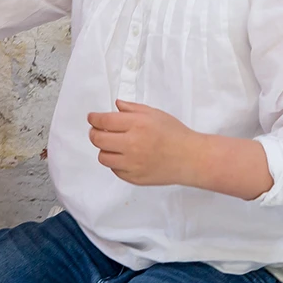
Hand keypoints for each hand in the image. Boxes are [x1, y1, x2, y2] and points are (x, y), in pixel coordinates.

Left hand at [87, 99, 201, 186]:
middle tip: (98, 131)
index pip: (104, 121)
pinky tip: (126, 157)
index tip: (92, 118)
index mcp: (137, 125)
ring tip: (114, 145)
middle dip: (94, 133)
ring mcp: (132, 163)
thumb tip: (116, 106)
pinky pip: (114, 170)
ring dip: (105, 149)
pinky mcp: (133, 177)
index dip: (94, 119)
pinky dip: (116, 163)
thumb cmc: (175, 134)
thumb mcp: (155, 114)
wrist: (190, 158)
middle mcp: (132, 144)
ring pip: (103, 157)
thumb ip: (132, 109)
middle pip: (97, 139)